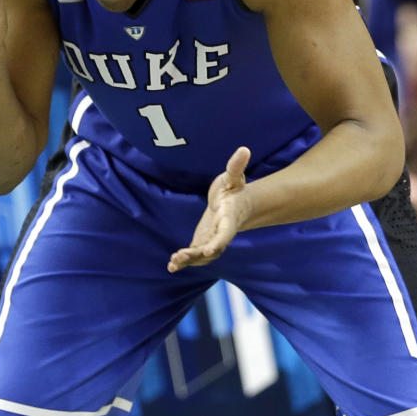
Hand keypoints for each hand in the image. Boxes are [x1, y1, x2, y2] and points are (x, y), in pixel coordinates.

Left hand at [168, 146, 251, 271]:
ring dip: (189, 260)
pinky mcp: (202, 244)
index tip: (210, 249)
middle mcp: (221, 235)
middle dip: (198, 254)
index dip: (218, 241)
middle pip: (211, 249)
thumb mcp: (234, 177)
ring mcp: (212, 242)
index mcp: (229, 220)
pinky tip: (172, 266)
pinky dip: (184, 262)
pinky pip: (194, 256)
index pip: (225, 233)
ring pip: (202, 256)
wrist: (234, 207)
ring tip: (174, 262)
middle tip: (181, 256)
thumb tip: (244, 149)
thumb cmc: (234, 190)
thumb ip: (236, 166)